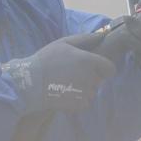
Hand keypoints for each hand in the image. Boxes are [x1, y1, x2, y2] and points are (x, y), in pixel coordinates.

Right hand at [0, 33, 114, 113]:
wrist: (30, 83)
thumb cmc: (46, 59)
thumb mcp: (64, 43)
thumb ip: (86, 39)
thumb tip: (103, 34)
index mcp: (89, 61)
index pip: (110, 68)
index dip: (103, 67)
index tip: (92, 67)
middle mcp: (91, 78)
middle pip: (100, 79)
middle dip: (91, 76)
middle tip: (73, 73)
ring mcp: (86, 93)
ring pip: (92, 91)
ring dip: (84, 88)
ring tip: (66, 83)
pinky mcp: (80, 106)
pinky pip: (85, 101)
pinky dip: (78, 99)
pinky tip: (65, 92)